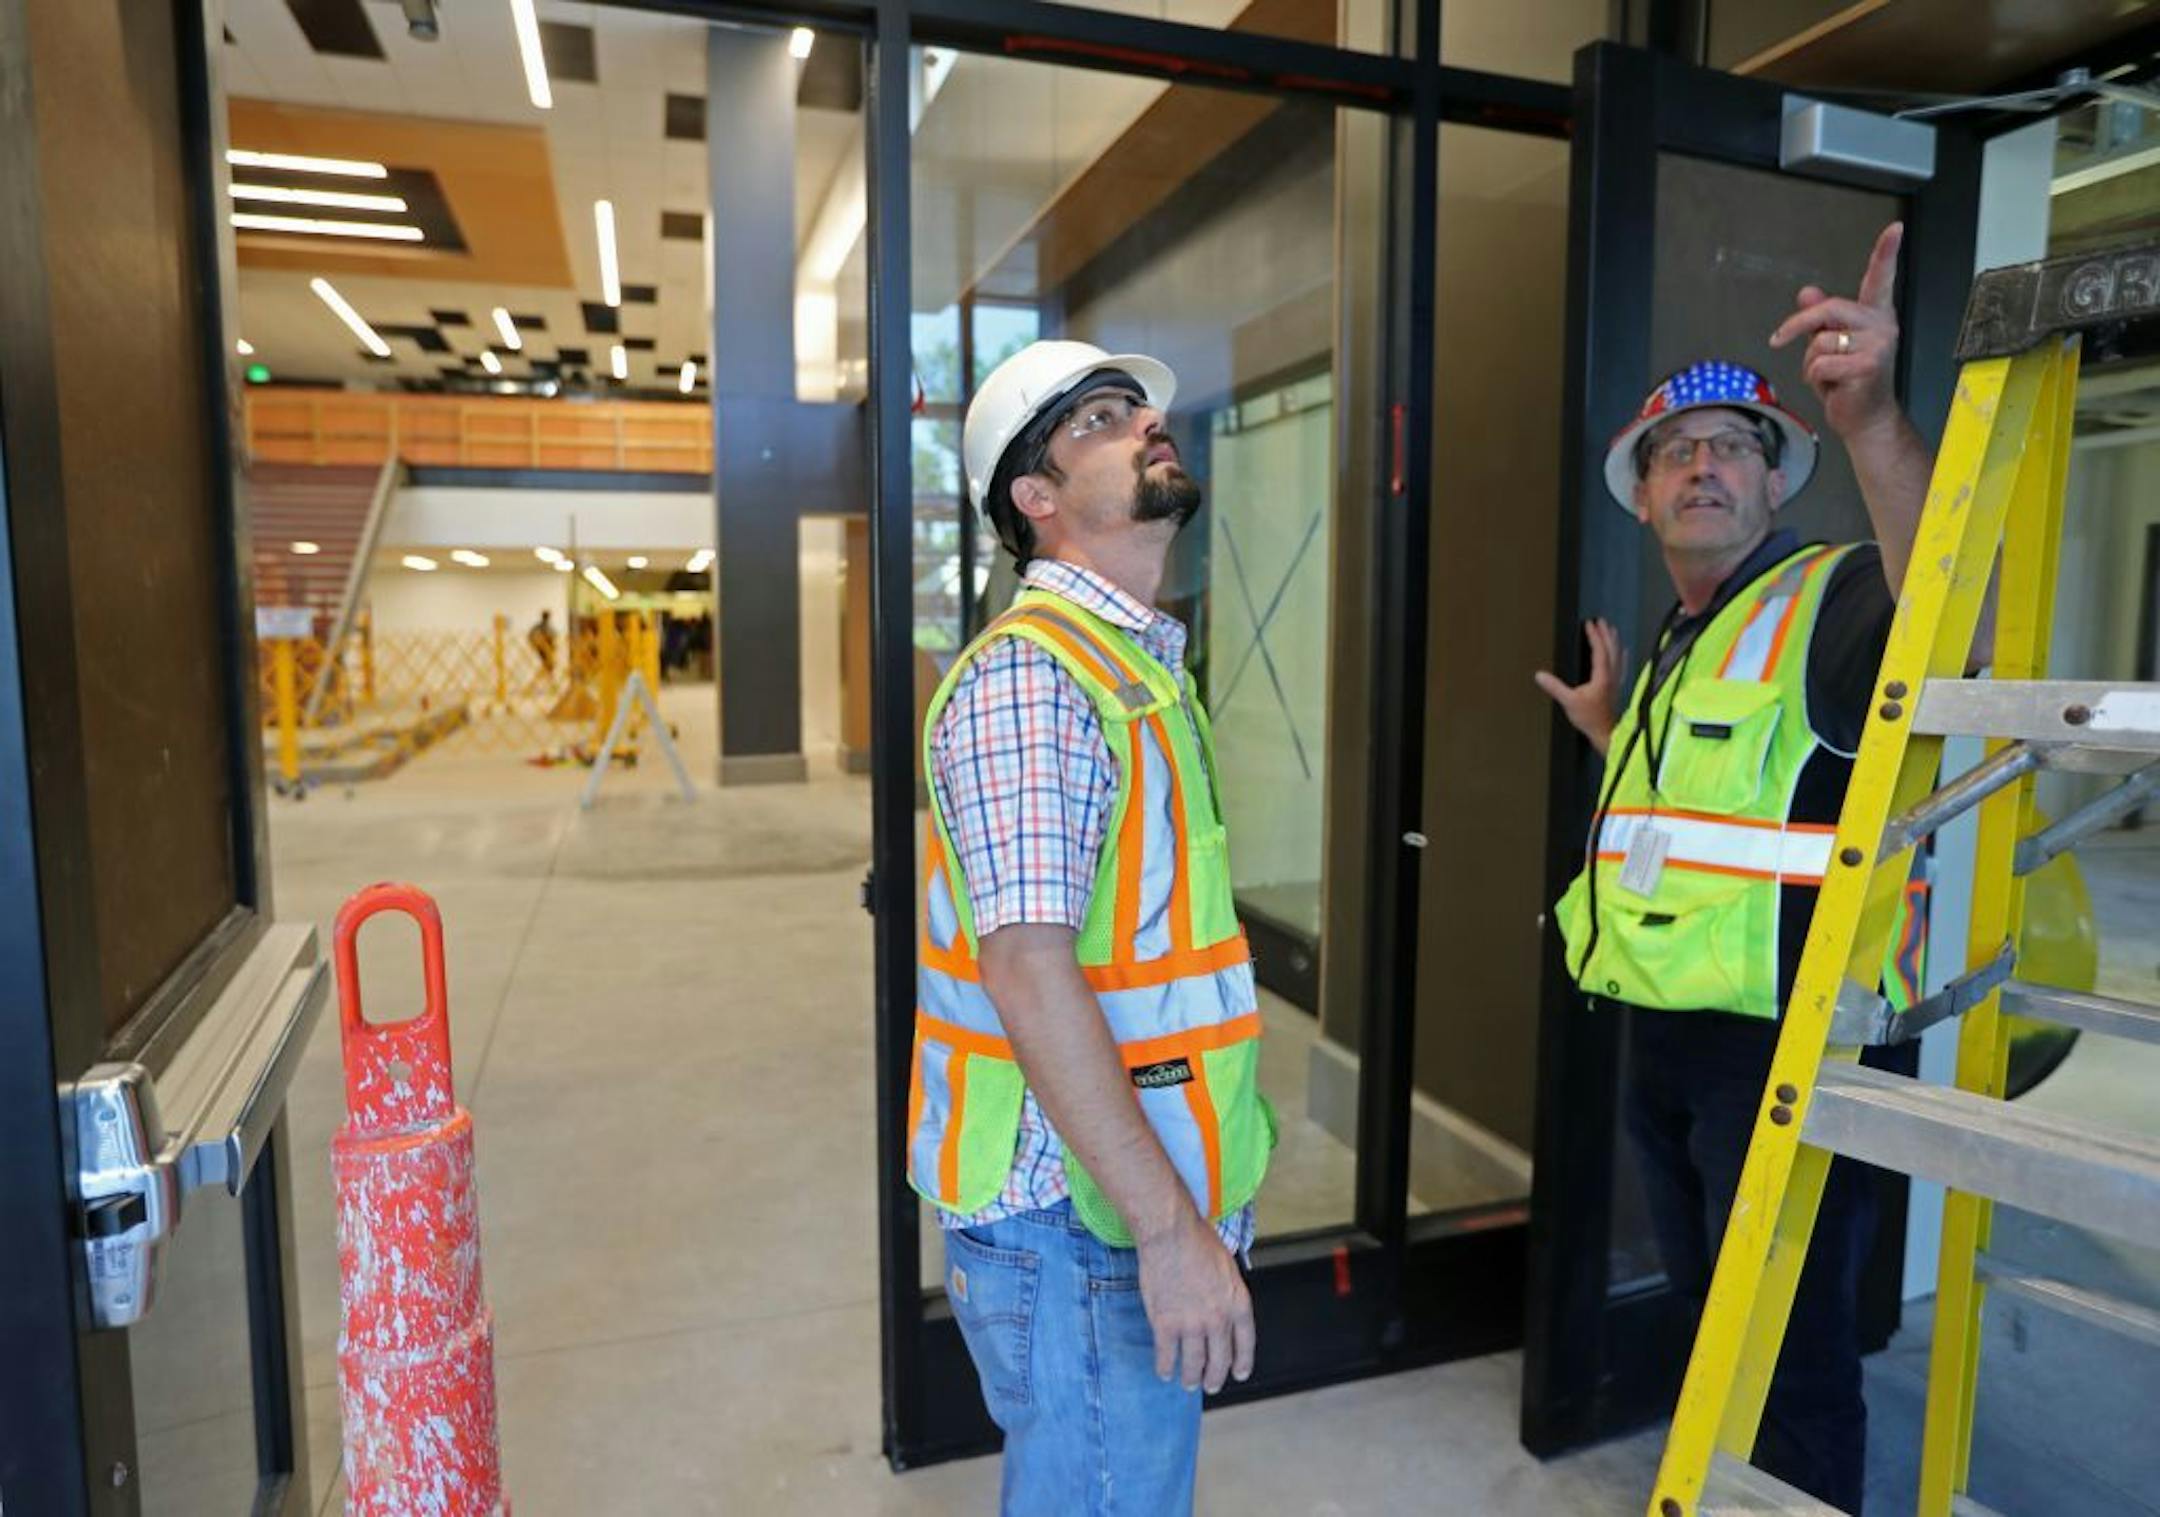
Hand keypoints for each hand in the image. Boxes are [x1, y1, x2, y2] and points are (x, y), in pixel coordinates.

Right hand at [1136, 1211, 1255, 1393]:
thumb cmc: (1197, 1241)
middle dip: (1215, 1377)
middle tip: (1211, 1385)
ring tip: (1188, 1383)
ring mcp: (1192, 1324)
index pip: (1245, 1343)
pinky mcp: (1166, 1324)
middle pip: (1220, 1360)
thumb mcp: (1227, 1266)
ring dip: (1191, 1378)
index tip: (1239, 1374)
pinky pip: (1167, 1355)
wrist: (1170, 1234)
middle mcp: (1218, 1319)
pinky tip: (1165, 1371)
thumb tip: (1224, 1305)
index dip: (1242, 1362)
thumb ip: (1228, 1292)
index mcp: (1238, 1303)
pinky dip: (1166, 1367)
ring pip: (1194, 1364)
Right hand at [1535, 618, 1623, 754]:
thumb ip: (1555, 687)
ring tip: (1612, 629)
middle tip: (1601, 621)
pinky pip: (1622, 666)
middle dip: (1606, 634)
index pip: (1599, 650)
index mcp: (1602, 676)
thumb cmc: (1589, 718)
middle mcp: (1612, 676)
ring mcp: (1616, 681)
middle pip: (1612, 649)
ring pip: (1618, 656)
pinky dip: (1622, 656)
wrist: (1605, 733)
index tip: (1589, 624)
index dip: (1594, 636)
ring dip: (1614, 641)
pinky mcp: (1616, 687)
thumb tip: (1539, 675)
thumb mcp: (1569, 702)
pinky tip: (1624, 652)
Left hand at [1770, 221, 1902, 440]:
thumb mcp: (1832, 346)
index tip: (1895, 229)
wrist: (1866, 420)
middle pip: (1827, 309)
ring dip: (1811, 363)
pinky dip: (1815, 379)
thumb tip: (1807, 292)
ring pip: (1818, 342)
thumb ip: (1821, 319)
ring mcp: (1878, 345)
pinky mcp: (1867, 366)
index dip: (1886, 252)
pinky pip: (1819, 364)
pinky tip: (1833, 387)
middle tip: (1779, 339)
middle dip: (1797, 327)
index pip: (1880, 279)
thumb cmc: (1851, 383)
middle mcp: (1881, 326)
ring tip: (1829, 377)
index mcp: (1875, 316)